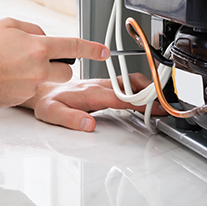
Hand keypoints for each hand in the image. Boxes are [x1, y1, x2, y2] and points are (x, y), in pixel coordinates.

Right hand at [0, 18, 108, 110]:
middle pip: (67, 70)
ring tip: (17, 68)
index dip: (92, 48)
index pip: (73, 46)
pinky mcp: (21, 99)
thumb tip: (45, 37)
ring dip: (41, 75)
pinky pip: (32, 90)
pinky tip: (6, 77)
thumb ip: (32, 30)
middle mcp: (37, 68)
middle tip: (38, 59)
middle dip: (58, 65)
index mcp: (37, 46)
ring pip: (49, 81)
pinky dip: (24, 83)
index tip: (104, 51)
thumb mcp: (8, 25)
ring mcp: (30, 86)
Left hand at [23, 73, 164, 131]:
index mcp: (89, 92)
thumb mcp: (52, 114)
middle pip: (130, 85)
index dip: (138, 102)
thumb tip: (89, 124)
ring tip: (163, 101)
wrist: (40, 90)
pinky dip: (140, 87)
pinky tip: (148, 96)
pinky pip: (125, 82)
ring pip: (130, 81)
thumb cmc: (46, 102)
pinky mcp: (103, 85)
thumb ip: (71, 119)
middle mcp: (98, 85)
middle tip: (166, 105)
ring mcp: (101, 83)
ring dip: (147, 88)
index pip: (120, 97)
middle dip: (150, 93)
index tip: (154, 107)